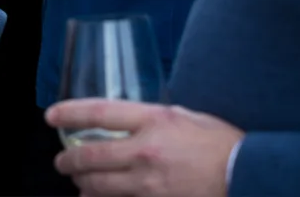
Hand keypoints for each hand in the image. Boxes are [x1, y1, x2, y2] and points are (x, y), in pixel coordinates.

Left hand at [45, 99, 241, 196]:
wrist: (248, 175)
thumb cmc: (222, 142)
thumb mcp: (185, 116)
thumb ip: (154, 117)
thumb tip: (129, 117)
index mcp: (153, 120)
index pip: (99, 113)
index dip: (70, 114)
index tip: (51, 117)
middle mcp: (145, 151)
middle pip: (91, 155)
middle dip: (69, 160)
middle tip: (61, 161)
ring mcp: (149, 183)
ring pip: (100, 186)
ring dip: (83, 183)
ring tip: (77, 180)